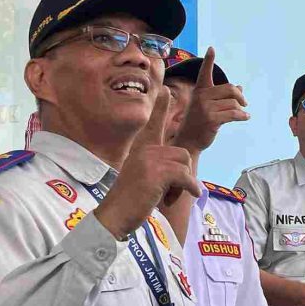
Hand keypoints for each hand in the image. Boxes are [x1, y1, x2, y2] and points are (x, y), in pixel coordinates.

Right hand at [94, 87, 200, 238]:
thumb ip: (156, 166)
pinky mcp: (156, 173)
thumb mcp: (142, 177)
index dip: (161, 107)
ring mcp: (150, 160)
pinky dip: (190, 187)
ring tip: (168, 195)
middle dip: (183, 174)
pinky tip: (188, 195)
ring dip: (184, 182)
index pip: (154, 124)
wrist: (114, 216)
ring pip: (184, 164)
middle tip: (169, 191)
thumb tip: (180, 164)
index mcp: (141, 149)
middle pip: (182, 154)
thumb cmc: (130, 201)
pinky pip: (185, 176)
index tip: (166, 89)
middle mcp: (145, 150)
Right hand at [173, 47, 248, 152]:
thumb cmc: (200, 122)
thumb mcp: (209, 106)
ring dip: (242, 109)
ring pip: (234, 103)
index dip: (209, 60)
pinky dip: (242, 116)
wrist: (189, 141)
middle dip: (240, 95)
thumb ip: (223, 96)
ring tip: (243, 114)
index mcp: (200, 91)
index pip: (205, 73)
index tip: (211, 49)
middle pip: (230, 89)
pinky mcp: (212, 120)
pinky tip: (246, 117)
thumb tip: (240, 86)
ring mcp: (206, 108)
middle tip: (244, 102)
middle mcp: (201, 97)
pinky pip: (234, 114)